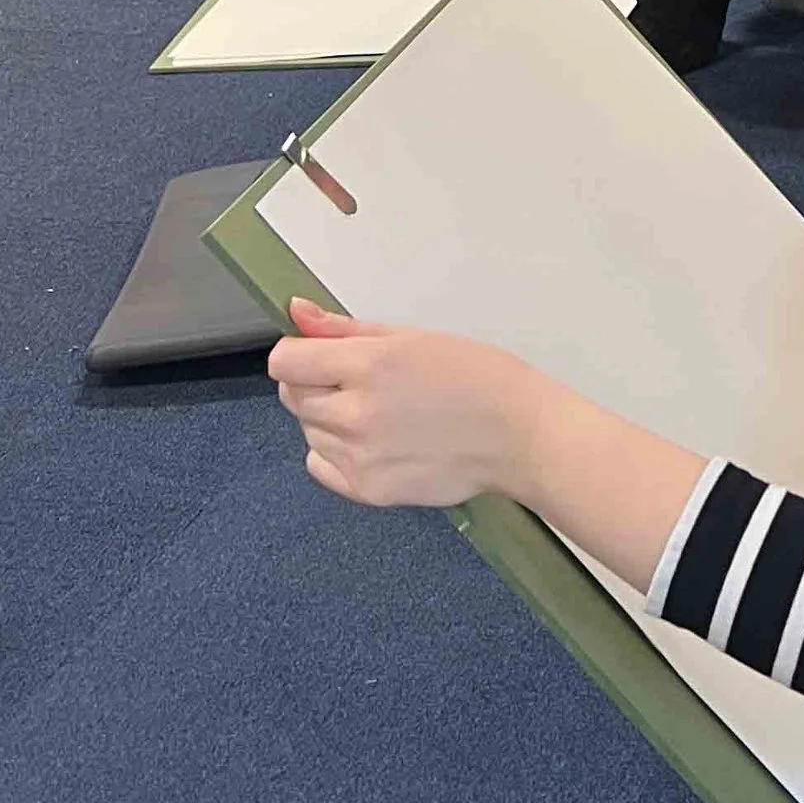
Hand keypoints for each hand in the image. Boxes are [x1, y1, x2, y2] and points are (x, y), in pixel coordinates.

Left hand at [270, 298, 546, 509]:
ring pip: (309, 430)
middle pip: (293, 396)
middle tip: (362, 380)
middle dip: (316, 383)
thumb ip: (346, 329)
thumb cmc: (476, 377)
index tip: (317, 353)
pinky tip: (375, 440)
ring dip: (330, 417)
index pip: (286, 361)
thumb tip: (297, 312)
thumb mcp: (412, 338)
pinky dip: (336, 452)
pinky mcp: (366, 490)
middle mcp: (356, 413)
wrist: (517, 434)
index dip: (298, 352)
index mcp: (369, 365)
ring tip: (380, 411)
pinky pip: (321, 464)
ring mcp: (359, 457)